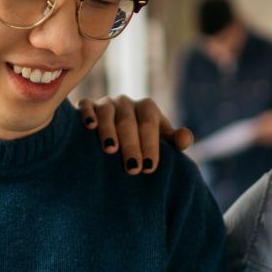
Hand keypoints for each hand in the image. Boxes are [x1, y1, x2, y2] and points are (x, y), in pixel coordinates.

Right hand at [77, 95, 191, 174]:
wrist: (118, 134)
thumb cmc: (144, 141)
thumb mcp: (162, 140)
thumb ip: (175, 141)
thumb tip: (185, 138)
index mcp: (147, 108)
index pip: (150, 124)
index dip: (150, 145)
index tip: (150, 167)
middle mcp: (126, 102)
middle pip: (128, 122)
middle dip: (131, 146)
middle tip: (132, 168)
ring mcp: (106, 102)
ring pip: (107, 113)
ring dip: (108, 131)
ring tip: (110, 150)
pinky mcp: (87, 105)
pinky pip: (86, 105)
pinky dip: (87, 114)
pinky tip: (89, 127)